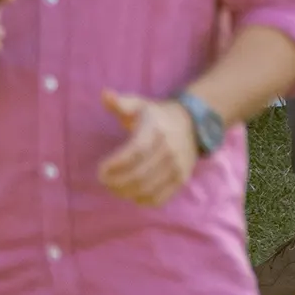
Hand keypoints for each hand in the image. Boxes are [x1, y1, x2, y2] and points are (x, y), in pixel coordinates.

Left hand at [97, 92, 201, 207]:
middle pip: (138, 175)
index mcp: (156, 130)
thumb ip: (121, 103)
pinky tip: (133, 194)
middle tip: (105, 181)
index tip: (101, 170)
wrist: (194, 122)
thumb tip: (104, 94)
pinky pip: (160, 198)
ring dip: (126, 193)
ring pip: (147, 189)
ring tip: (116, 188)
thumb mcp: (141, 105)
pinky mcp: (182, 178)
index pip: (135, 152)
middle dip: (115, 183)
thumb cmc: (158, 115)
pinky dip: (143, 201)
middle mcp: (169, 149)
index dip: (115, 165)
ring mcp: (177, 165)